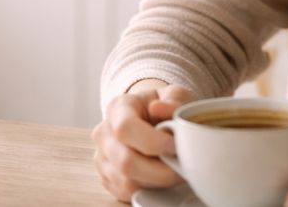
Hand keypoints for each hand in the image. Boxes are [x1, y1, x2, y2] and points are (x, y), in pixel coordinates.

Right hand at [92, 82, 195, 202]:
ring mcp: (103, 158)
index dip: (152, 142)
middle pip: (125, 162)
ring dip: (158, 182)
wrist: (150, 118)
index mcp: (118, 108)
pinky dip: (150, 189)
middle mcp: (104, 133)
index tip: (176, 147)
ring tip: (177, 171)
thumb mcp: (174, 94)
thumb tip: (159, 108)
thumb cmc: (163, 106)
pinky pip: (128, 193)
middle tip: (184, 167)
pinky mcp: (108, 178)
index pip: (125, 128)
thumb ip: (173, 99)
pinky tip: (163, 177)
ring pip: (127, 182)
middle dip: (160, 170)